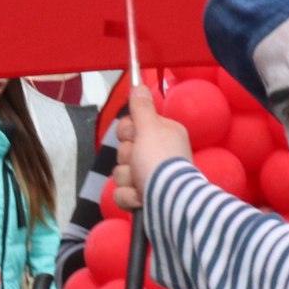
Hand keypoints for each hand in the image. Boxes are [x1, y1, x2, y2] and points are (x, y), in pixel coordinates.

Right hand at [112, 83, 192, 212]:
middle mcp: (158, 154)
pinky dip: (129, 197)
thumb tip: (139, 84)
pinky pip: (121, 192)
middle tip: (140, 161)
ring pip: (120, 172)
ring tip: (143, 183)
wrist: (168, 203)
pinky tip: (141, 198)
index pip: (131, 125)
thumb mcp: (150, 129)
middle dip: (127, 158)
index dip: (127, 131)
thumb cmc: (160, 162)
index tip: (135, 136)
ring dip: (127, 179)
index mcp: (163, 134)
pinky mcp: (142, 197)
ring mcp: (150, 177)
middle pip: (123, 149)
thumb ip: (141, 107)